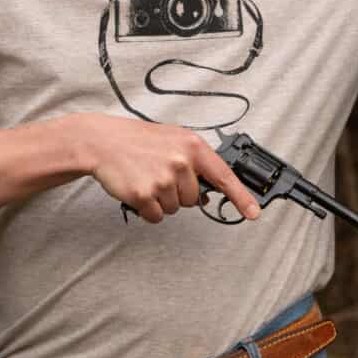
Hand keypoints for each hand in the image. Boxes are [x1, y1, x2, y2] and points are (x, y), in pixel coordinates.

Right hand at [84, 116, 260, 223]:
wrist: (103, 142)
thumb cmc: (140, 141)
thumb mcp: (174, 140)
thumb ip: (195, 162)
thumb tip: (211, 193)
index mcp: (193, 146)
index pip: (224, 176)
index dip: (241, 197)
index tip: (254, 213)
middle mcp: (181, 162)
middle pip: (194, 199)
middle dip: (179, 193)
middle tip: (160, 174)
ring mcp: (162, 179)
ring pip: (176, 209)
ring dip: (162, 200)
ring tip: (147, 177)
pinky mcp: (144, 195)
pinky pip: (157, 217)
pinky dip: (148, 210)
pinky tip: (138, 189)